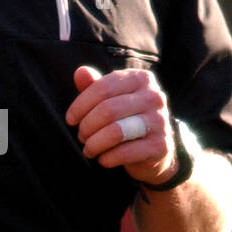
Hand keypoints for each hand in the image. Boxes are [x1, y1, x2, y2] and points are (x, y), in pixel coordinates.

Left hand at [65, 65, 178, 184]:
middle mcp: (154, 97)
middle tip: (81, 136)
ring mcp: (160, 121)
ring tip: (88, 149)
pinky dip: (107, 158)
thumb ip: (94, 86)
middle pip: (108, 110)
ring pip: (116, 132)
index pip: (103, 88)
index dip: (80, 105)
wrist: (153, 150)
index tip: (70, 119)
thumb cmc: (126, 118)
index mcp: (141, 78)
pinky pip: (125, 152)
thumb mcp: (110, 99)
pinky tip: (102, 159)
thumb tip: (80, 72)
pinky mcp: (160, 146)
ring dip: (94, 143)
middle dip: (87, 126)